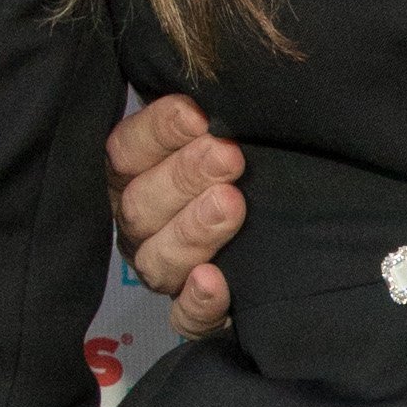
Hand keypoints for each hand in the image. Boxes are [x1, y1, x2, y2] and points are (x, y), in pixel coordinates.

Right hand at [103, 93, 246, 339]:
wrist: (280, 225)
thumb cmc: (236, 161)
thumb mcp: (215, 128)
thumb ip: (202, 111)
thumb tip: (206, 88)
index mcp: (132, 174)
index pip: (125, 150)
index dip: (157, 131)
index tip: (197, 114)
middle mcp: (140, 224)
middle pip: (142, 205)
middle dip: (185, 177)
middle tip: (228, 157)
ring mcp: (162, 269)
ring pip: (158, 259)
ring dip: (193, 231)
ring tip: (231, 204)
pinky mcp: (192, 312)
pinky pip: (184, 318)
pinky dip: (198, 303)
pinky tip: (215, 281)